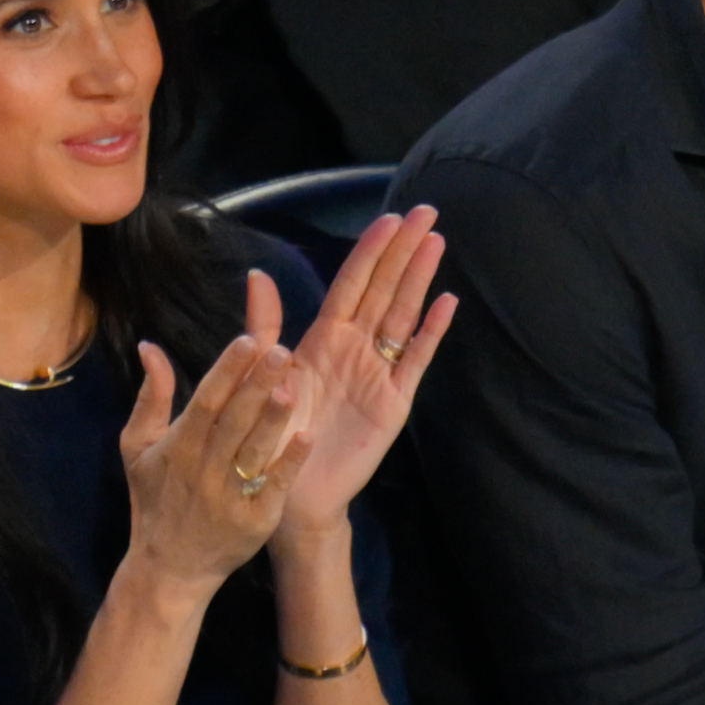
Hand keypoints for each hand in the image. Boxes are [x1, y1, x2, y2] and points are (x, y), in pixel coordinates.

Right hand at [120, 328, 308, 597]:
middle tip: (280, 350)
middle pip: (234, 420)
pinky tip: (307, 438)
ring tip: (294, 386)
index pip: (206, 400)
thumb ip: (151, 397)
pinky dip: (289, 463)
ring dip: (274, 419)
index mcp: (178, 447)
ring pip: (255, 450)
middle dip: (256, 384)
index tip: (248, 340)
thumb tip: (150, 347)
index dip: (227, 370)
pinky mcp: (254, 521)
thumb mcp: (138, 448)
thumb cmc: (154, 501)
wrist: (169, 569)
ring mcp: (230, 496)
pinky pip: (274, 487)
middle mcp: (204, 468)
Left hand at [271, 208, 457, 538]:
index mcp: (324, 338)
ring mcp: (378, 374)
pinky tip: (446, 303)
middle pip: (384, 289)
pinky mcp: (393, 402)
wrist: (292, 493)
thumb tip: (258, 274)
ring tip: (437, 242)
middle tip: (427, 211)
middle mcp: (355, 350)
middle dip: (404, 250)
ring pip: (402, 315)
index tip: (391, 217)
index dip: (371, 250)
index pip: (352, 283)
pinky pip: (415, 360)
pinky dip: (430, 332)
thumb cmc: (274, 435)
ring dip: (420, 279)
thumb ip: (265, 325)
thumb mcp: (264, 373)